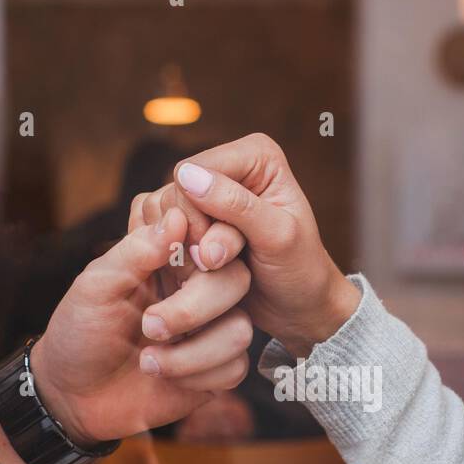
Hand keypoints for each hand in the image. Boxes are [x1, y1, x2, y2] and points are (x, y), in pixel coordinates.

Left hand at [28, 207, 252, 443]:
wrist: (74, 397)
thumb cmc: (80, 333)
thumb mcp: (96, 286)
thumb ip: (135, 251)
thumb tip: (177, 217)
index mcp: (171, 259)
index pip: (213, 235)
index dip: (212, 243)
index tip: (191, 259)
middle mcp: (199, 290)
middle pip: (236, 280)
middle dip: (195, 307)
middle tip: (150, 326)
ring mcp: (212, 330)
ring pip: (241, 329)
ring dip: (191, 353)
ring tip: (147, 361)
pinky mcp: (217, 370)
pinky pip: (234, 368)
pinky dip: (195, 377)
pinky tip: (163, 378)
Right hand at [131, 133, 360, 356]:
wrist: (301, 308)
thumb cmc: (301, 272)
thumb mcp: (277, 238)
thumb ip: (236, 205)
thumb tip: (187, 176)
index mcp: (255, 155)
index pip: (191, 171)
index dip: (194, 215)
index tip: (216, 256)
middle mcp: (229, 166)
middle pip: (173, 193)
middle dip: (191, 236)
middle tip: (218, 265)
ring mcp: (208, 195)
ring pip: (163, 217)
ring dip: (184, 252)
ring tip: (216, 270)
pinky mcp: (194, 221)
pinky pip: (162, 234)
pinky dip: (178, 259)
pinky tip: (202, 275)